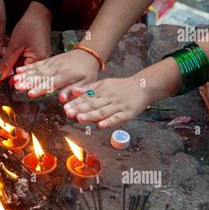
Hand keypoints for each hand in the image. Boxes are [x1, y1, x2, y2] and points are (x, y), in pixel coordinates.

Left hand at [0, 1, 51, 78]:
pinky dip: (20, 57)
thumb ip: (7, 62)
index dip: (11, 76)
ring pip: (24, 66)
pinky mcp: (40, 54)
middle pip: (24, 72)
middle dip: (13, 68)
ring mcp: (42, 58)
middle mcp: (43, 62)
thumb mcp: (15, 45)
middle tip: (4, 63)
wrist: (39, 14)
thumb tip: (1, 75)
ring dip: (16, 61)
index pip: (23, 75)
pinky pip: (27, 60)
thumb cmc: (29, 27)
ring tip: (12, 50)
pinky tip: (16, 49)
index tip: (1, 79)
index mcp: (39, 61)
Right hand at [14, 48, 99, 101]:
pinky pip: (37, 63)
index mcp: (66, 75)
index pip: (51, 83)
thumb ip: (73, 91)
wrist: (88, 54)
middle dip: (28, 82)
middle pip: (40, 76)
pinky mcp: (49, 60)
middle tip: (17, 87)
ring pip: (36, 70)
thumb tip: (63, 100)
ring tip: (14, 80)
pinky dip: (27, 67)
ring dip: (25, 75)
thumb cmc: (87, 71)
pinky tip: (18, 70)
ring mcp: (52, 63)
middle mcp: (57, 68)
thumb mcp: (86, 83)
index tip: (30, 94)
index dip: (40, 89)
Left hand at [62, 59, 180, 127]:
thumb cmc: (121, 87)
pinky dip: (109, 122)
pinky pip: (117, 118)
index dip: (76, 103)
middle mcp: (108, 98)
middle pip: (92, 104)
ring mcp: (118, 106)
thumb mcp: (104, 83)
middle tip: (68, 113)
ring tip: (80, 118)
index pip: (86, 97)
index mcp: (102, 91)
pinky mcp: (127, 113)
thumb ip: (89, 89)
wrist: (143, 86)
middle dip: (80, 109)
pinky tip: (101, 125)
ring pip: (103, 112)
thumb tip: (73, 91)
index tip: (65, 107)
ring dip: (91, 116)